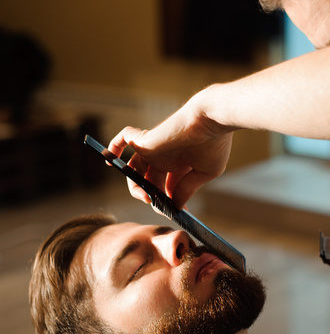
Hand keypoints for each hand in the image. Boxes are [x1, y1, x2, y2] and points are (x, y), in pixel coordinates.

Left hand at [108, 89, 234, 208]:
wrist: (212, 121)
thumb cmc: (214, 144)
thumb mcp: (204, 173)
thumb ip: (187, 189)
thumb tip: (176, 206)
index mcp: (180, 165)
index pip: (166, 187)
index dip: (168, 202)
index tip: (177, 211)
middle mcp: (164, 157)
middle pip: (149, 182)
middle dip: (153, 197)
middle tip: (161, 206)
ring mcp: (153, 149)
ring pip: (134, 170)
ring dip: (136, 187)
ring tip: (147, 197)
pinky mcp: (145, 140)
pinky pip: (124, 139)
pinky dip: (114, 148)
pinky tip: (110, 161)